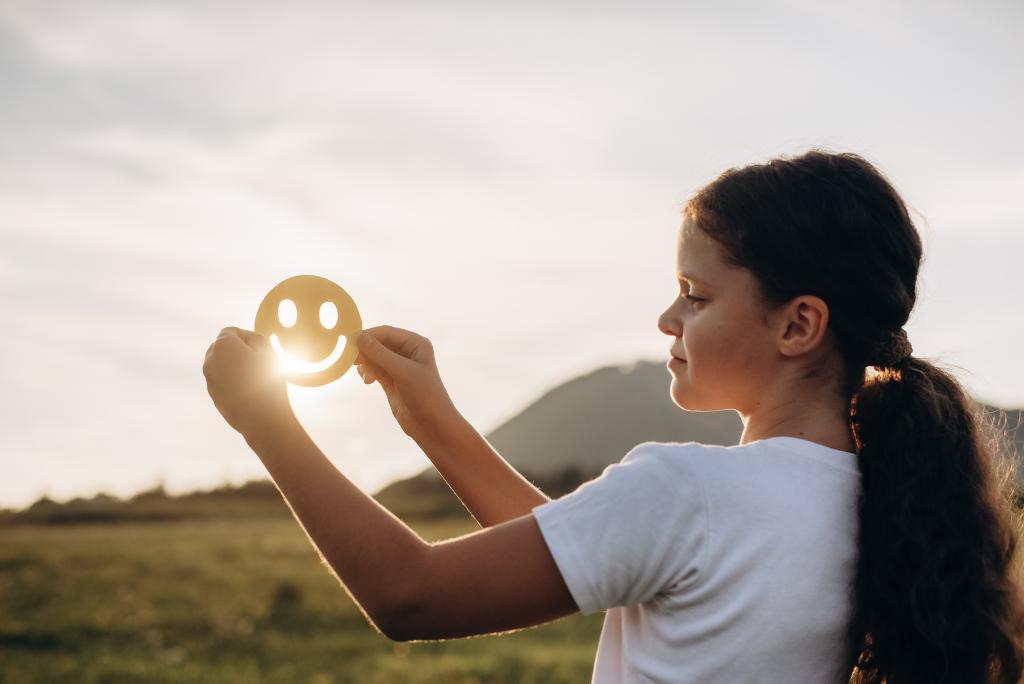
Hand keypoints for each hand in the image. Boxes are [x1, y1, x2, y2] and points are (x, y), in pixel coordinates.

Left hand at [203, 326, 292, 436]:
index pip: (231, 332)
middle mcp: (211, 360)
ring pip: (221, 365)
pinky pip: (222, 381)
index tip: (262, 348)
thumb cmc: (268, 382)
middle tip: (258, 360)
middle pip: (222, 347)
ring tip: (255, 376)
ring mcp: (209, 379)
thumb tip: (249, 344)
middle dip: (237, 350)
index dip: (248, 336)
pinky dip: (232, 380)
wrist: (262, 418)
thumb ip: (256, 343)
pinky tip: (250, 390)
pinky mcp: (213, 395)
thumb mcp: (269, 354)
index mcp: (223, 345)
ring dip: (234, 366)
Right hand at [354, 325, 458, 442]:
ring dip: (366, 363)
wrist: (432, 425)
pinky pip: (375, 370)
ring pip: (375, 357)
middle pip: (379, 344)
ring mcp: (399, 367)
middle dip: (365, 351)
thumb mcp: (402, 371)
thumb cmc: (424, 394)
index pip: (386, 332)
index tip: (349, 343)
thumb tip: (360, 337)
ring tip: (365, 376)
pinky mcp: (392, 381)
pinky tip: (367, 381)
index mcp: (415, 344)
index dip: (368, 335)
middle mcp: (407, 352)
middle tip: (352, 360)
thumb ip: (380, 354)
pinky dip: (368, 372)